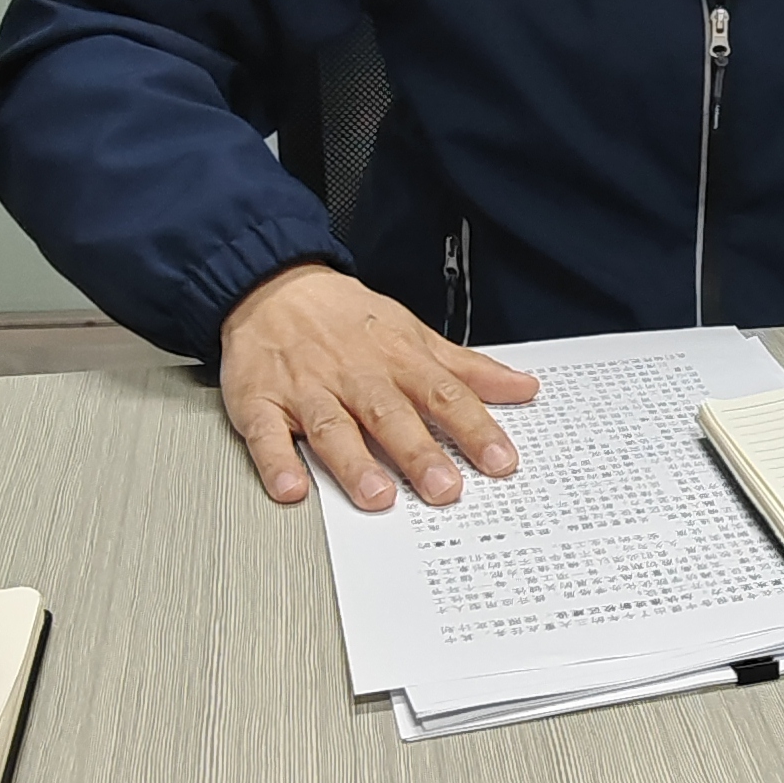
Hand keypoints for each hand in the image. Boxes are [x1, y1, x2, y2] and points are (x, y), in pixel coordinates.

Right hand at [219, 263, 538, 510]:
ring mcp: (307, 390)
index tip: (500, 460)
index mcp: (397, 361)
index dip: (474, 429)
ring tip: (377, 495)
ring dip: (355, 462)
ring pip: (333, 428)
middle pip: (391, 415)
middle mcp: (356, 376)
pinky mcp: (261, 402)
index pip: (444, 395)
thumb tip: (523, 387)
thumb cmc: (346, 317)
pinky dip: (277, 462)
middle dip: (419, 453)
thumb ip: (468, 368)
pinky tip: (291, 488)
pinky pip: (267, 434)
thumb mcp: (414, 334)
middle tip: (444, 489)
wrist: (273, 287)